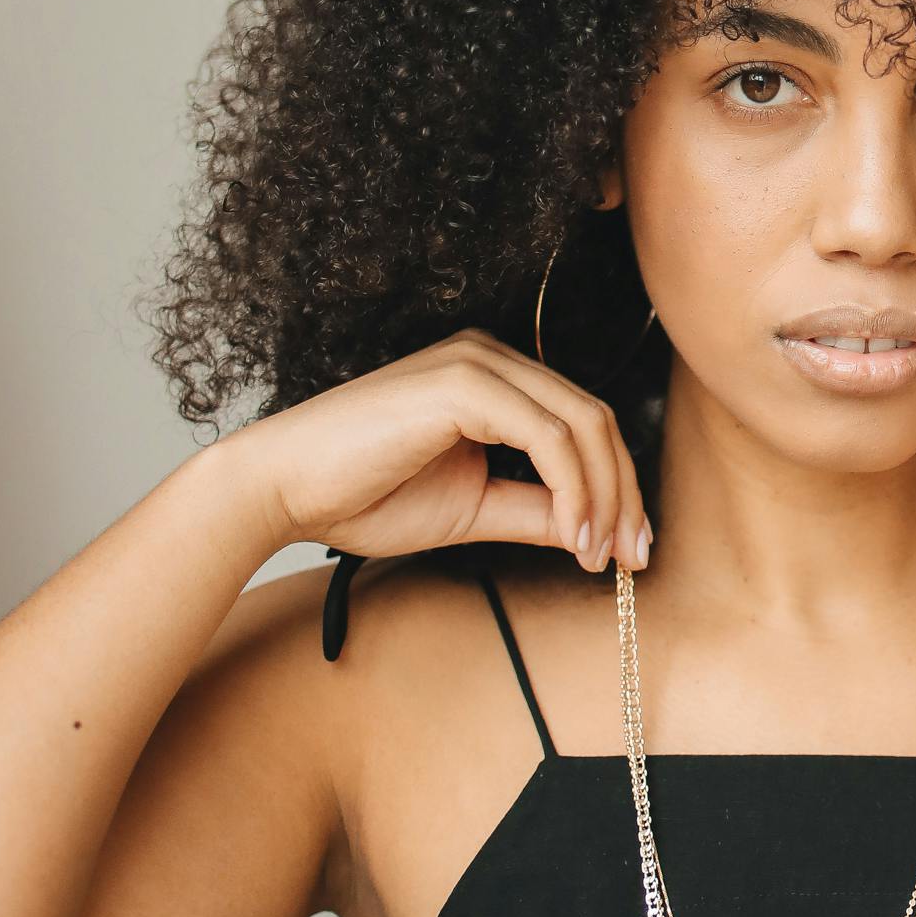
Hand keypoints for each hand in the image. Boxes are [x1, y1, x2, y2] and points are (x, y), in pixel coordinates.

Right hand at [218, 327, 653, 572]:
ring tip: (600, 555)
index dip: (618, 486)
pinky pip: (548, 436)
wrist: (282, 490)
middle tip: (632, 558)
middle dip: (625, 493)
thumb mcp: (471, 509)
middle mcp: (491, 358)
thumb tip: (594, 531)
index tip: (629, 550)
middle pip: (595, 420)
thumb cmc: (362, 496)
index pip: (582, 424)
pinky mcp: (464, 384)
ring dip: (605, 496)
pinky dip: (573, 489)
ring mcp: (478, 363)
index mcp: (494, 379)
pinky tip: (572, 535)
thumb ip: (533, 510)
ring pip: (582, 425)